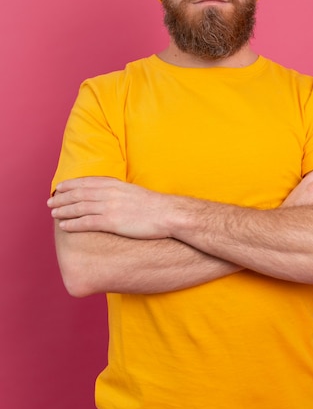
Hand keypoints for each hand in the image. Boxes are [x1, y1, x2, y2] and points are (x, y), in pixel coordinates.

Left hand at [48, 177, 168, 238]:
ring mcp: (110, 207)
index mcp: (115, 185)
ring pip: (79, 207)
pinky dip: (73, 223)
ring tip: (53, 213)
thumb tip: (111, 196)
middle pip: (79, 194)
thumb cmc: (154, 207)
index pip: (87, 182)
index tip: (60, 187)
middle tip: (50, 202)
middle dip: (62, 197)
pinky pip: (86, 222)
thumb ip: (120, 193)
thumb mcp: (134, 192)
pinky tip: (64, 225)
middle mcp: (110, 193)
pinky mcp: (112, 222)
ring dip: (64, 209)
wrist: (167, 214)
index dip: (70, 185)